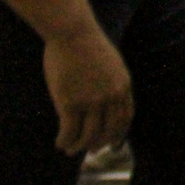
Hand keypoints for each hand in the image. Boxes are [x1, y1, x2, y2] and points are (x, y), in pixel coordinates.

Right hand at [43, 26, 132, 155]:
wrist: (73, 32)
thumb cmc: (87, 44)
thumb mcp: (111, 63)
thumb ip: (112, 82)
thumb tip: (106, 99)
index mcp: (123, 86)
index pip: (125, 118)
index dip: (118, 133)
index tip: (113, 144)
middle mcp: (111, 98)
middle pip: (108, 131)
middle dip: (98, 144)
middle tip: (90, 152)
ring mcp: (92, 102)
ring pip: (88, 136)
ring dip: (79, 147)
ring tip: (70, 151)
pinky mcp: (71, 103)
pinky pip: (69, 132)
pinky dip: (65, 141)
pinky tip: (59, 144)